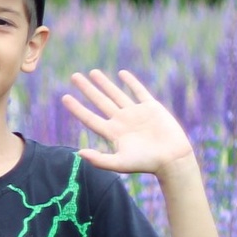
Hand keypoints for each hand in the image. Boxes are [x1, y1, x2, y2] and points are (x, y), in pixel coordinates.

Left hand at [62, 69, 195, 177]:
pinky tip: (121, 73)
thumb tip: (78, 153)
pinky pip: (139, 91)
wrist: (172, 159)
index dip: (77, 108)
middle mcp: (121, 121)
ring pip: (116, 94)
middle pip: (100, 101)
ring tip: (92, 72)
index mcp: (112, 133)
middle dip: (87, 89)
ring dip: (105, 83)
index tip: (64, 97)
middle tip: (74, 76)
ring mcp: (136, 113)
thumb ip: (99, 160)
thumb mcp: (119, 164)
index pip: (89, 117)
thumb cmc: (146, 164)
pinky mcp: (151, 108)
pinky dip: (131, 82)